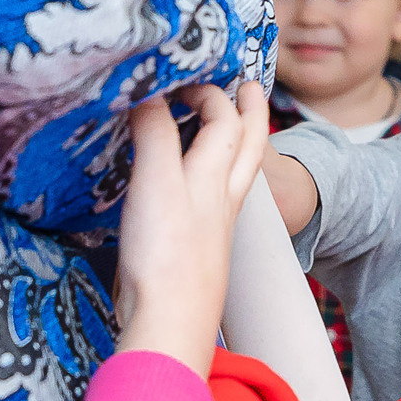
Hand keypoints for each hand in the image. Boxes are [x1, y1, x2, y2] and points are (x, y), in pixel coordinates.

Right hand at [116, 80, 270, 378]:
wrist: (169, 323)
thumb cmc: (166, 254)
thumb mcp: (156, 180)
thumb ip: (155, 133)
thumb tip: (148, 94)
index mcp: (216, 176)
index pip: (227, 120)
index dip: (209, 92)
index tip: (181, 77)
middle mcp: (223, 198)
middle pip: (250, 146)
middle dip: (252, 112)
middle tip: (249, 86)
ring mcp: (214, 226)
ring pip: (237, 175)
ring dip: (237, 144)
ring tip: (226, 126)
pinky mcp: (197, 250)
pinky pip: (216, 200)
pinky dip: (212, 177)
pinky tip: (192, 184)